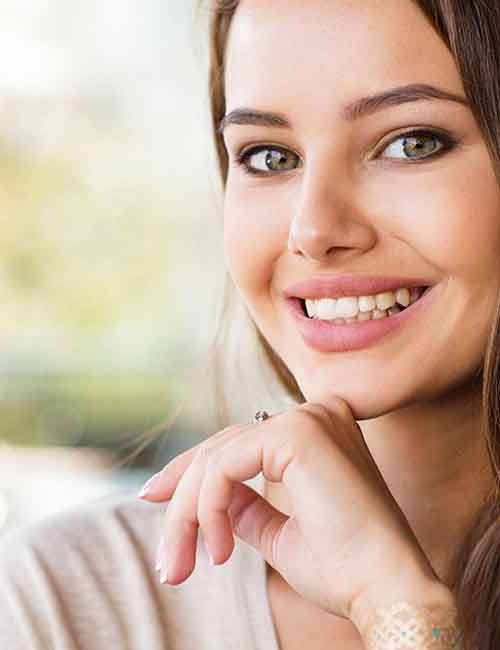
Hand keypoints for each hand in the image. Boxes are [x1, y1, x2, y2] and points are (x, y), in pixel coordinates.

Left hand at [138, 399, 439, 622]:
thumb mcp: (280, 534)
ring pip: (217, 458)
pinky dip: (209, 508)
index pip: (239, 442)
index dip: (191, 471)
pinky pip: (226, 466)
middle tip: (167, 558)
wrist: (387, 591)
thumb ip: (248, 507)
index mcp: (317, 432)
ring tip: (183, 565)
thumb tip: (211, 500)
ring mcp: (308, 419)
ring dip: (189, 514)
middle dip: (182, 501)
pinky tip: (218, 550)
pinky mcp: (297, 434)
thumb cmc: (344, 569)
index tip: (153, 499)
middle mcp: (315, 414)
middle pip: (222, 448)